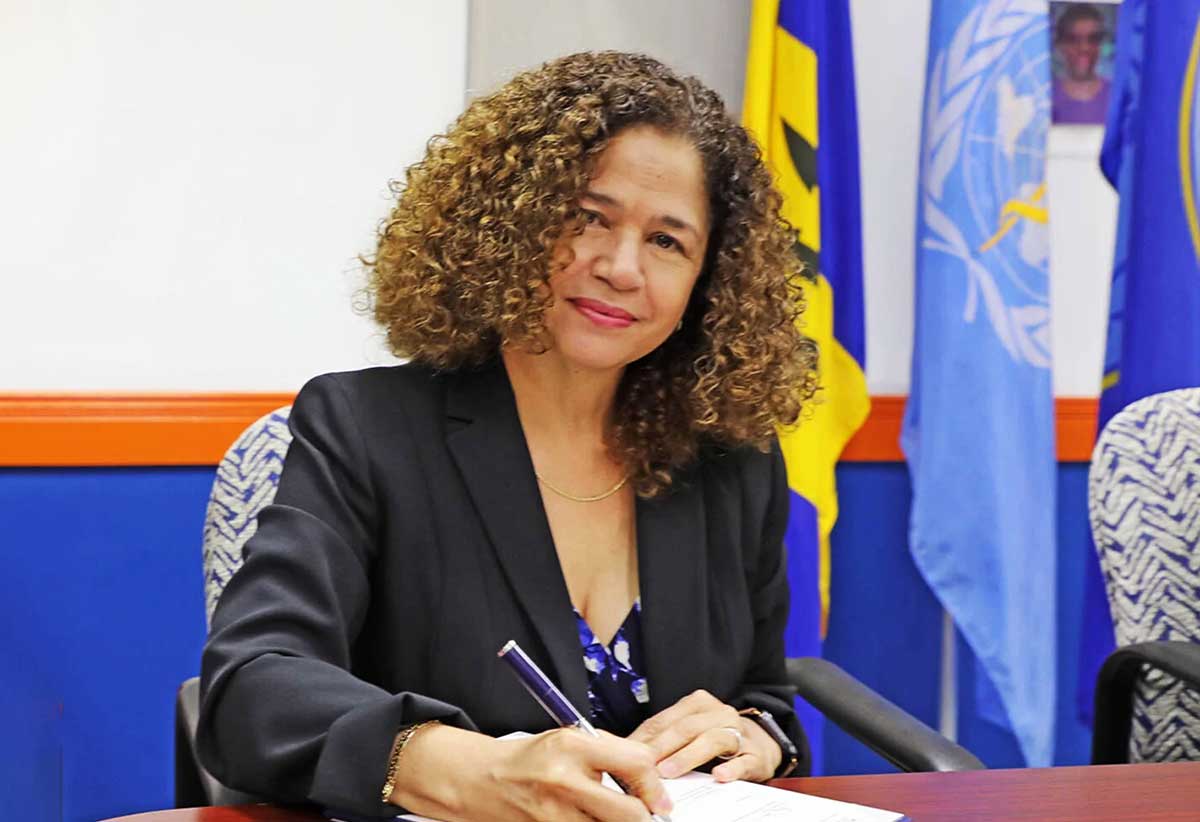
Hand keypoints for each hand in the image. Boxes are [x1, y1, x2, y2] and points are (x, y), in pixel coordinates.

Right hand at [393, 724, 672, 820]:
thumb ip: (610, 752)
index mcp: (572, 747)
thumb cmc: (529, 759)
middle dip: (643, 816)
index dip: (656, 785)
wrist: (481, 780)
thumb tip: (651, 775)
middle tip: (645, 814)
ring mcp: (553, 815)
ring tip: (608, 813)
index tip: (660, 798)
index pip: (636, 763)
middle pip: (630, 813)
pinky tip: (588, 820)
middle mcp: (564, 781)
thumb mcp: (567, 740)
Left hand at [629, 690, 782, 782]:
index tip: (629, 754)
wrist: (758, 745)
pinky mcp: (755, 756)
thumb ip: (662, 737)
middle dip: (663, 747)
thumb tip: (627, 750)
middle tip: (645, 765)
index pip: (666, 719)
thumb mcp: (688, 731)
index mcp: (699, 703)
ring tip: (668, 772)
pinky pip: (743, 761)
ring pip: (713, 740)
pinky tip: (718, 776)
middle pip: (687, 727)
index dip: (646, 738)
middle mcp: (720, 714)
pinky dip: (731, 769)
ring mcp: (739, 734)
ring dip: (688, 757)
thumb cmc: (713, 739)